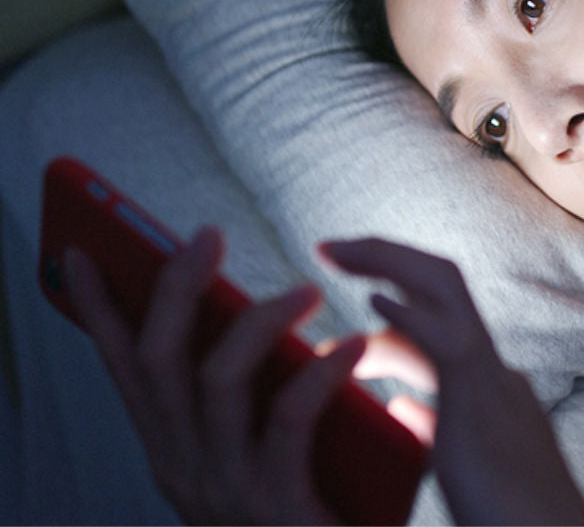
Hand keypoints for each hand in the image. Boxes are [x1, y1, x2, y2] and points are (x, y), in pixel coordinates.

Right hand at [63, 226, 362, 524]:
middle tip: (206, 234)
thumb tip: (256, 329)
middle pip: (158, 361)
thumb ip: (252, 407)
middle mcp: (186, 470)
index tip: (82, 253)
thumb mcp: (261, 462)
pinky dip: (317, 375)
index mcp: (177, 456)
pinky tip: (351, 347)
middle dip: (171, 290)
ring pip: (214, 381)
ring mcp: (225, 491)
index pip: (125, 372)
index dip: (100, 312)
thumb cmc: (313, 520)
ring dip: (254, 322)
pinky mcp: (277, 508)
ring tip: (303, 290)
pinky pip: (286, 423)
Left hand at [320, 238, 583, 525]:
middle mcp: (493, 370)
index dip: (393, 296)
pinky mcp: (482, 404)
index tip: (352, 289)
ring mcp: (493, 381)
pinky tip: (370, 301)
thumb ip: (434, 428)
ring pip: (445, 290)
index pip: (438, 318)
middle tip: (329, 248)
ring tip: (332, 252)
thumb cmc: (509, 519)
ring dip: (386, 260)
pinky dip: (407, 312)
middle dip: (387, 256)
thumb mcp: (460, 463)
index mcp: (487, 387)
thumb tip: (403, 406)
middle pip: (444, 283)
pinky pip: (445, 339)